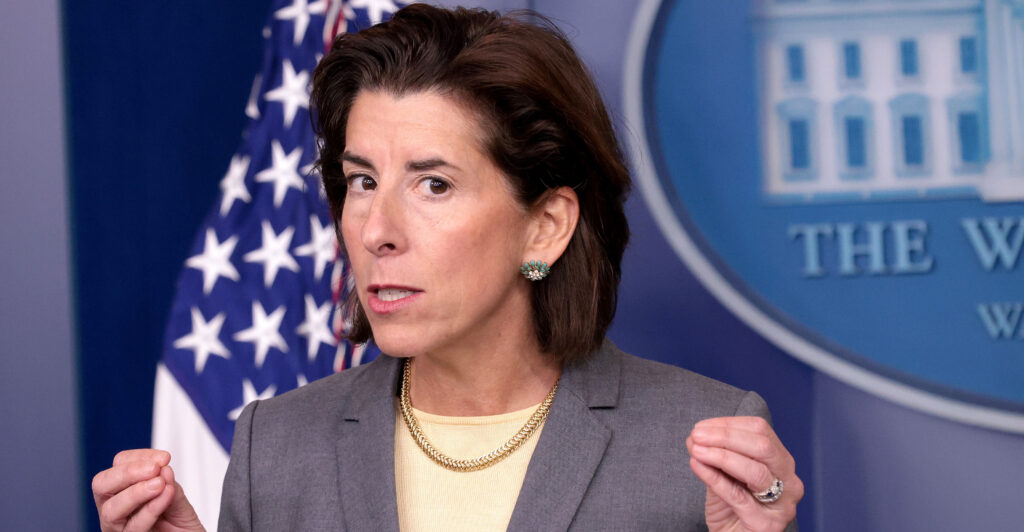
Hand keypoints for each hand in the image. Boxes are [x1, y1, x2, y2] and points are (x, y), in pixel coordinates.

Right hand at [92, 449, 205, 531]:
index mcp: (123, 492)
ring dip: (136, 492)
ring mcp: (119, 528)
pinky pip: (133, 528)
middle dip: (127, 472)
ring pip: (111, 510)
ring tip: (159, 484)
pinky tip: (165, 497)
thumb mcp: (177, 498)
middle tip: (154, 468)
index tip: (164, 458)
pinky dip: (150, 510)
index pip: (118, 465)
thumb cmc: (181, 524)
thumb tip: (162, 468)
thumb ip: (169, 484)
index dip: (139, 457)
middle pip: (102, 485)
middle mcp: (115, 510)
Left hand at [686, 417, 802, 531]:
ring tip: (695, 450)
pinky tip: (698, 466)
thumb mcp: (725, 476)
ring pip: (755, 471)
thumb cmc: (732, 508)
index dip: (728, 424)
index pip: (760, 430)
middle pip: (762, 447)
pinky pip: (738, 497)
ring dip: (720, 456)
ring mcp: (782, 505)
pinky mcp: (766, 525)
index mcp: (781, 462)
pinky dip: (714, 478)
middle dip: (726, 437)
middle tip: (697, 435)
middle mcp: (789, 482)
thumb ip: (715, 456)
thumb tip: (695, 437)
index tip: (700, 427)